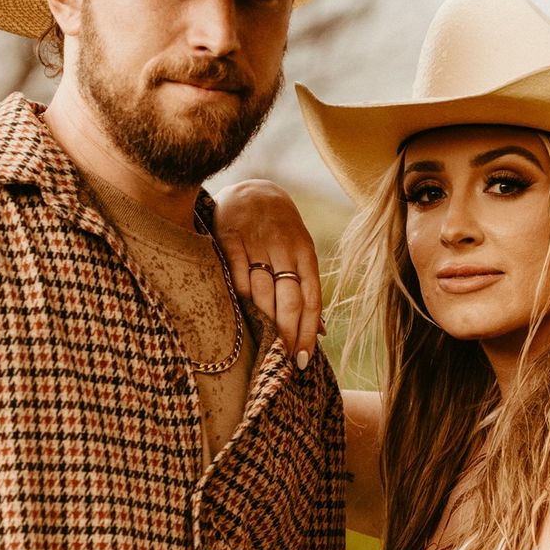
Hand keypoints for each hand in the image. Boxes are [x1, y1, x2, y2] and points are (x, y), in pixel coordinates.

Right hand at [211, 179, 323, 364]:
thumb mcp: (299, 252)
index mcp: (305, 254)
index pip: (311, 300)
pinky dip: (240, 298)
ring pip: (262, 292)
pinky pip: (236, 276)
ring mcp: (256, 242)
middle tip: (281, 360)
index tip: (301, 360)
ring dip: (263, 322)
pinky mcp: (229, 238)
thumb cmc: (279, 231)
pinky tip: (241, 315)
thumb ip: (306, 289)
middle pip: (289, 300)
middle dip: (286, 334)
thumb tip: (320, 331)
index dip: (307, 332)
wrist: (252, 190)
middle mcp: (284, 248)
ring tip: (262, 345)